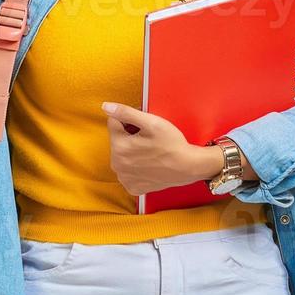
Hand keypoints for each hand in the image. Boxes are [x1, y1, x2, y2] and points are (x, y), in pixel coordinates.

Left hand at [100, 102, 218, 196]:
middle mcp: (117, 165)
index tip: (144, 126)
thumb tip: (106, 106)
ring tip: (150, 151)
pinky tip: (148, 164)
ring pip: (122, 155)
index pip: (114, 122)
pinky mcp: (132, 187)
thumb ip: (126, 112)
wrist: (188, 167)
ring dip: (132, 151)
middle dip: (129, 136)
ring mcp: (124, 178)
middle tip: (149, 138)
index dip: (130, 120)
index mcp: (119, 147)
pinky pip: (128, 171)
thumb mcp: (151, 122)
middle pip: (117, 140)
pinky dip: (136, 167)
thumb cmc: (172, 144)